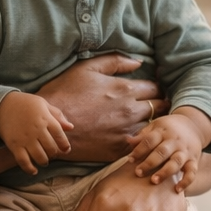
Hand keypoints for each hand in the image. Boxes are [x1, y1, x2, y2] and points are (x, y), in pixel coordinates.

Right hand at [0, 92, 72, 174]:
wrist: (1, 105)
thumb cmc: (26, 104)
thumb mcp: (43, 104)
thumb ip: (58, 116)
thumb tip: (71, 127)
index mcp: (45, 118)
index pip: (60, 135)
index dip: (65, 145)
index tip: (66, 149)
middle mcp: (36, 129)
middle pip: (51, 148)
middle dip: (54, 154)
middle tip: (52, 154)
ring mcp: (25, 138)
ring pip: (40, 157)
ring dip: (44, 161)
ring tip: (44, 160)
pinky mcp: (14, 145)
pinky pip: (23, 161)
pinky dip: (29, 169)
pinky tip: (34, 171)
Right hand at [37, 54, 168, 161]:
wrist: (50, 124)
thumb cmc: (65, 92)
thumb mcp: (87, 68)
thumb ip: (116, 62)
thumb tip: (138, 62)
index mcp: (125, 89)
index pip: (155, 88)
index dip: (155, 88)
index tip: (152, 90)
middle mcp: (131, 111)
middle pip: (160, 106)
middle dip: (159, 103)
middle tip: (154, 104)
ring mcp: (126, 132)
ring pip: (152, 125)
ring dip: (151, 121)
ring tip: (144, 120)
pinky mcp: (119, 149)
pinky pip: (140, 143)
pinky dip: (141, 138)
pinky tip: (133, 134)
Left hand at [127, 107, 210, 190]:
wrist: (193, 126)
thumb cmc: (168, 129)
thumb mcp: (155, 127)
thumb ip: (142, 135)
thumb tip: (127, 140)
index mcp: (163, 132)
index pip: (150, 140)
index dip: (139, 150)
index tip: (130, 160)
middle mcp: (175, 141)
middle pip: (162, 151)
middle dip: (150, 163)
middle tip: (138, 172)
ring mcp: (185, 151)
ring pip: (176, 162)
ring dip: (165, 172)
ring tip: (154, 181)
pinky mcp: (193, 160)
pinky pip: (192, 172)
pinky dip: (186, 181)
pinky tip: (177, 190)